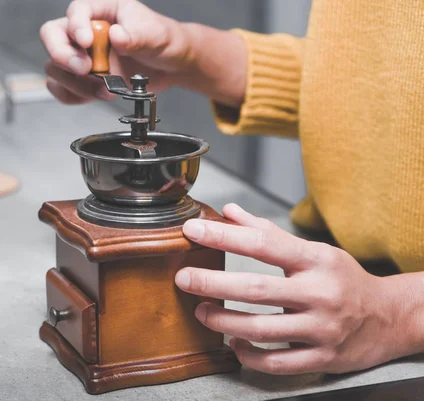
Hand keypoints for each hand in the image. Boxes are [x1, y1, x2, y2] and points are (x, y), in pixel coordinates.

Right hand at [39, 0, 197, 103]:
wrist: (171, 65)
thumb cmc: (164, 41)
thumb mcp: (155, 36)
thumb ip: (136, 36)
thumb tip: (116, 36)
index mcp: (103, 6)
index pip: (76, 11)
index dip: (76, 26)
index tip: (87, 43)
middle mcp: (86, 27)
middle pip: (52, 36)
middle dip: (64, 55)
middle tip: (85, 69)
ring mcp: (81, 53)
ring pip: (55, 66)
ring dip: (76, 82)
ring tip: (105, 89)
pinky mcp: (82, 76)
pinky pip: (62, 88)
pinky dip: (74, 95)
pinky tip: (95, 94)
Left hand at [175, 204, 412, 374]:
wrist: (389, 317)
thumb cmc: (343, 279)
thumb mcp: (313, 250)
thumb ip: (268, 232)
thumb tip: (229, 211)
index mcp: (316, 261)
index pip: (263, 243)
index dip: (224, 236)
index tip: (193, 230)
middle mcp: (320, 293)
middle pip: (256, 288)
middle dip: (213, 282)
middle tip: (184, 278)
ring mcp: (322, 329)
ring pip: (262, 329)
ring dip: (224, 321)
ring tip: (201, 311)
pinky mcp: (323, 358)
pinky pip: (277, 363)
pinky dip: (250, 355)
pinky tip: (234, 343)